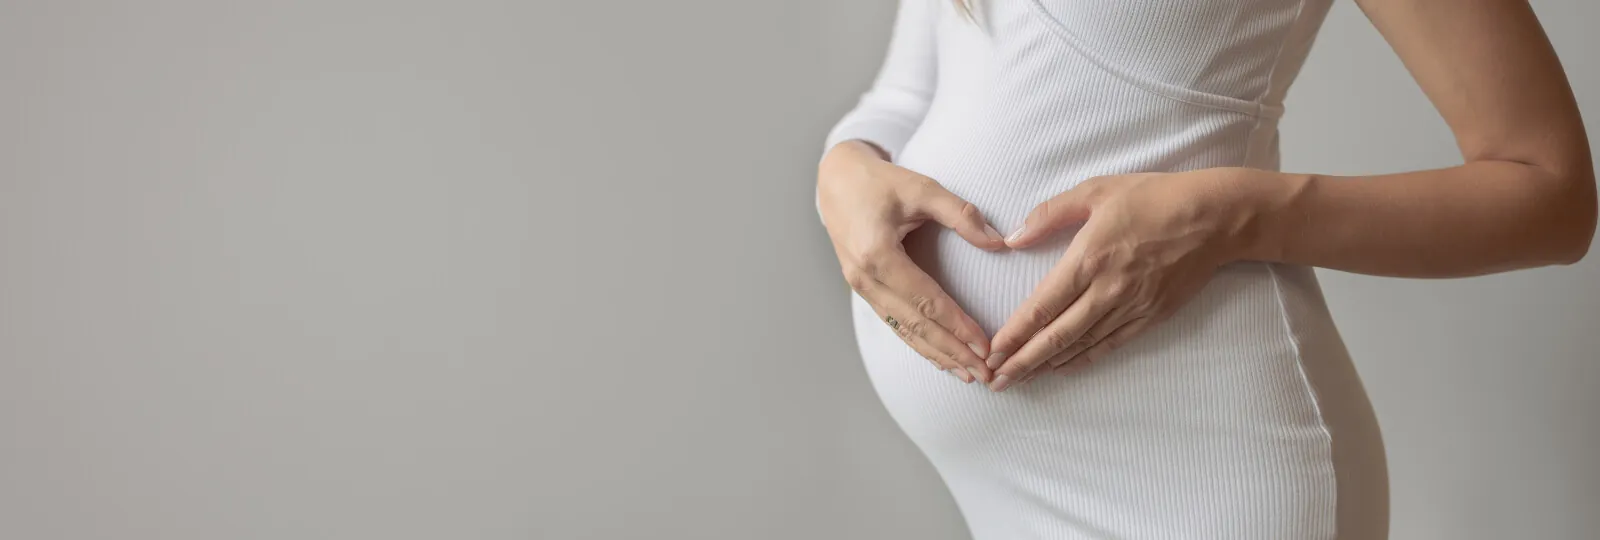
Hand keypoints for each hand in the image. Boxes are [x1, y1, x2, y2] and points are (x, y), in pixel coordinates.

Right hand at [818, 140, 1007, 383]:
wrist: (836, 180)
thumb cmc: (880, 182)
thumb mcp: (921, 187)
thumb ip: (960, 214)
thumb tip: (1000, 243)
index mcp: (877, 255)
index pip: (926, 300)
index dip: (957, 325)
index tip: (986, 345)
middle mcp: (865, 278)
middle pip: (914, 325)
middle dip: (951, 352)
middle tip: (985, 373)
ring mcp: (860, 287)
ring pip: (903, 331)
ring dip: (937, 355)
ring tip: (968, 375)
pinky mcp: (863, 289)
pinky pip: (894, 323)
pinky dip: (919, 343)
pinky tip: (940, 358)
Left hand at [985, 168, 1277, 390]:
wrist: (1216, 217)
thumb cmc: (1155, 197)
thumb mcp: (1096, 190)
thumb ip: (1050, 214)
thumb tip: (1014, 239)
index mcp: (1088, 258)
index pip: (1042, 306)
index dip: (1015, 333)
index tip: (992, 352)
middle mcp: (1107, 289)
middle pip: (1057, 336)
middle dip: (1023, 362)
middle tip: (996, 381)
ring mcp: (1131, 306)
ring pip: (1082, 345)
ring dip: (1048, 366)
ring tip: (1022, 380)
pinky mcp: (1151, 316)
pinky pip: (1111, 344)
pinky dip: (1084, 359)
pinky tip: (1063, 368)